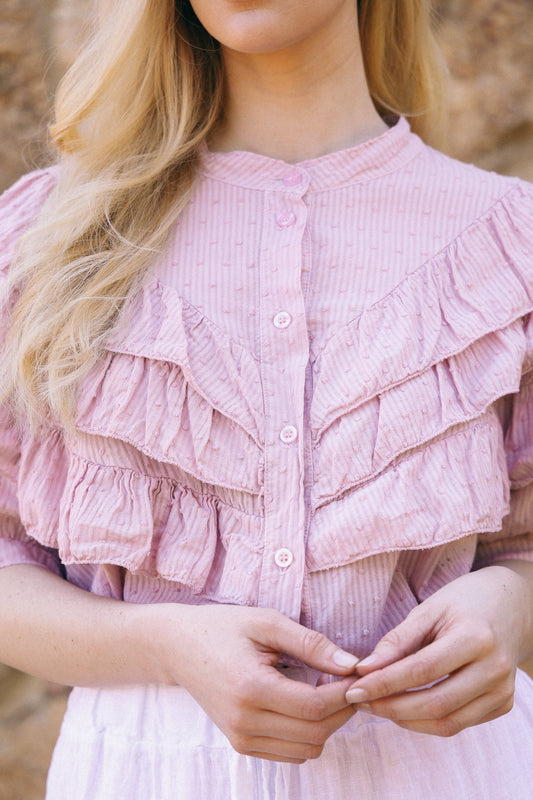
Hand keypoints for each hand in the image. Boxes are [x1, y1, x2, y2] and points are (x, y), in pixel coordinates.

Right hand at [160, 604, 359, 762]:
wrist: (177, 646)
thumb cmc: (222, 627)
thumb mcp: (266, 623)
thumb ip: (311, 643)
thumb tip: (350, 664)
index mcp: (251, 688)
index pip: (314, 707)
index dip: (344, 693)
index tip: (356, 673)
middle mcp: (244, 722)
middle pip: (315, 733)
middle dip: (342, 709)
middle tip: (346, 680)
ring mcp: (241, 738)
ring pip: (306, 749)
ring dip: (327, 724)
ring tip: (325, 689)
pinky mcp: (241, 744)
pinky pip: (290, 753)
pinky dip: (308, 734)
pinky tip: (306, 703)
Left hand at [344, 565, 531, 736]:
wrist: (510, 605)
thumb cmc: (463, 602)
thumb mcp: (428, 609)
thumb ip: (397, 640)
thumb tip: (365, 670)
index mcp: (475, 637)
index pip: (421, 671)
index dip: (384, 684)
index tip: (354, 689)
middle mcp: (494, 669)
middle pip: (435, 703)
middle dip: (391, 707)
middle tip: (360, 702)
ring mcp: (502, 690)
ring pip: (448, 723)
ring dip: (407, 720)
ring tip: (379, 706)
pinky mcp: (504, 704)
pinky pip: (461, 723)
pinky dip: (429, 721)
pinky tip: (407, 707)